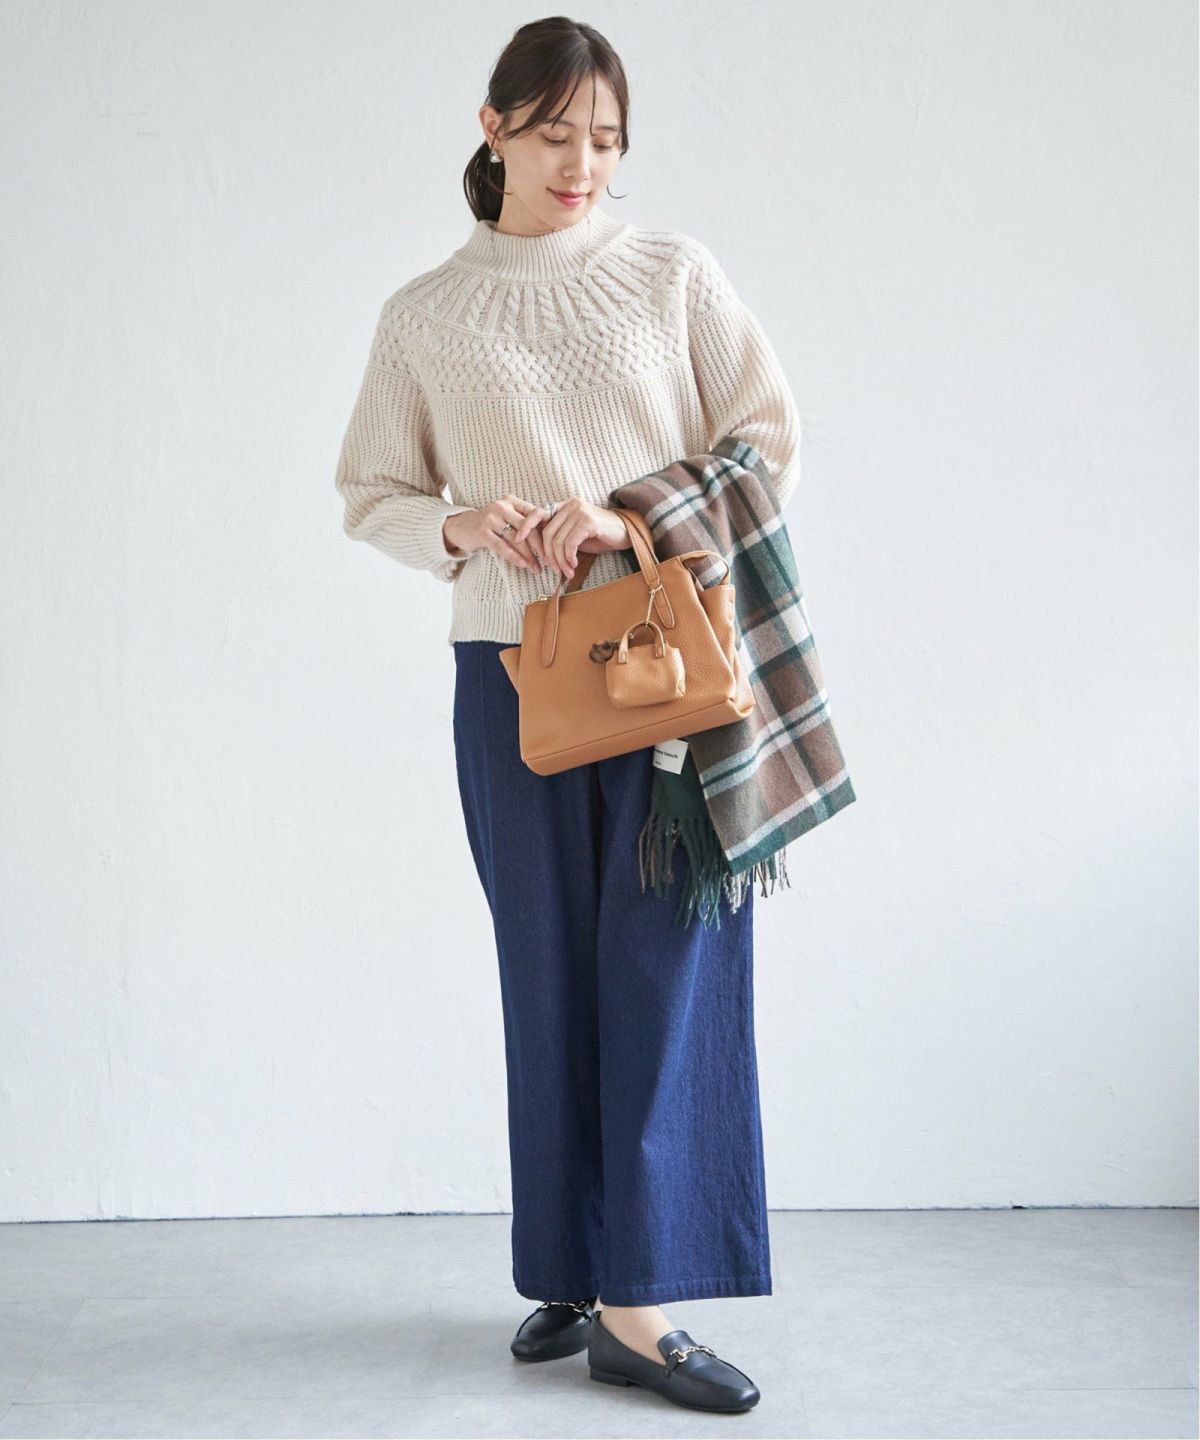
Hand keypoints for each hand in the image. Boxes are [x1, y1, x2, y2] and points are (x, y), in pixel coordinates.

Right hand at [442, 497, 561, 573]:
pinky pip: (502, 546)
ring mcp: (491, 517)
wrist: (460, 527)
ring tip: (537, 569)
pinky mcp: (482, 531)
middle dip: (541, 547)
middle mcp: (503, 506)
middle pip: (528, 528)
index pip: (535, 516)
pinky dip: (514, 557)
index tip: (555, 548)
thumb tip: (551, 539)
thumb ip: (524, 524)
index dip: (547, 533)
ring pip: (517, 539)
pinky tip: (523, 565)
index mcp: (512, 501)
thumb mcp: (507, 518)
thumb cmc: (489, 525)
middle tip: (550, 562)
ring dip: (529, 556)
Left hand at [509, 498, 630, 581]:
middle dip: (549, 556)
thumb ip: (560, 536)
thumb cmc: (601, 535)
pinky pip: (570, 544)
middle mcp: (571, 505)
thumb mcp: (576, 534)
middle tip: (555, 571)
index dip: (525, 526)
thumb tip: (543, 552)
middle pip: (547, 534)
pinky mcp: (588, 522)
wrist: (627, 532)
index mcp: (564, 506)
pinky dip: (569, 558)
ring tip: (567, 572)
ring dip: (560, 561)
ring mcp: (579, 511)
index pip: (537, 512)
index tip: (517, 540)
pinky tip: (574, 565)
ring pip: (557, 541)